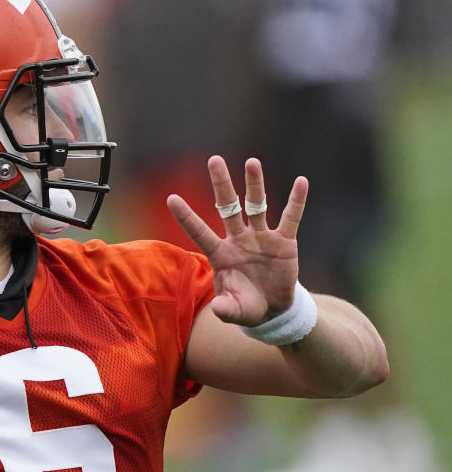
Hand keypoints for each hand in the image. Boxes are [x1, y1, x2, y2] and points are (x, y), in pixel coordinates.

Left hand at [166, 156, 307, 325]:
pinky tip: (301, 181)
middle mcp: (238, 239)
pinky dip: (296, 201)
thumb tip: (218, 309)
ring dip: (255, 184)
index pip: (199, 231)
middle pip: (228, 206)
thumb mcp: (235, 311)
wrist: (273, 310)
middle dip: (221, 184)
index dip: (186, 216)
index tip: (170, 198)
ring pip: (257, 205)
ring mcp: (261, 238)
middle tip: (214, 160)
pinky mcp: (284, 242)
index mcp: (220, 253)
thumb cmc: (246, 307)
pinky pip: (290, 218)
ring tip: (251, 162)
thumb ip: (226, 309)